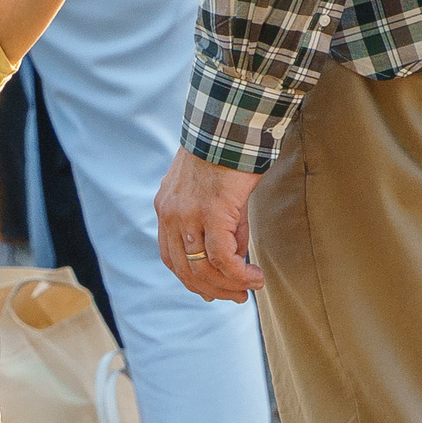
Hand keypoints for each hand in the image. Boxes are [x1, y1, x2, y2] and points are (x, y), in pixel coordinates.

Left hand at [155, 146, 263, 300]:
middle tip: (236, 297)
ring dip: (229, 285)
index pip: (172, 257)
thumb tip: (234, 260)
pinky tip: (255, 276)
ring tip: (251, 287)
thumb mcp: (215, 195)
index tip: (216, 289)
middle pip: (184, 269)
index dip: (193, 279)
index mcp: (166, 209)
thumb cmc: (228, 155)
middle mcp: (171, 214)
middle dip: (211, 290)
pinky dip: (239, 273)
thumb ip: (222, 227)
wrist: (231, 124)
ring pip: (203, 268)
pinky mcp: (211, 212)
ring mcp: (188, 214)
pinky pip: (222, 257)